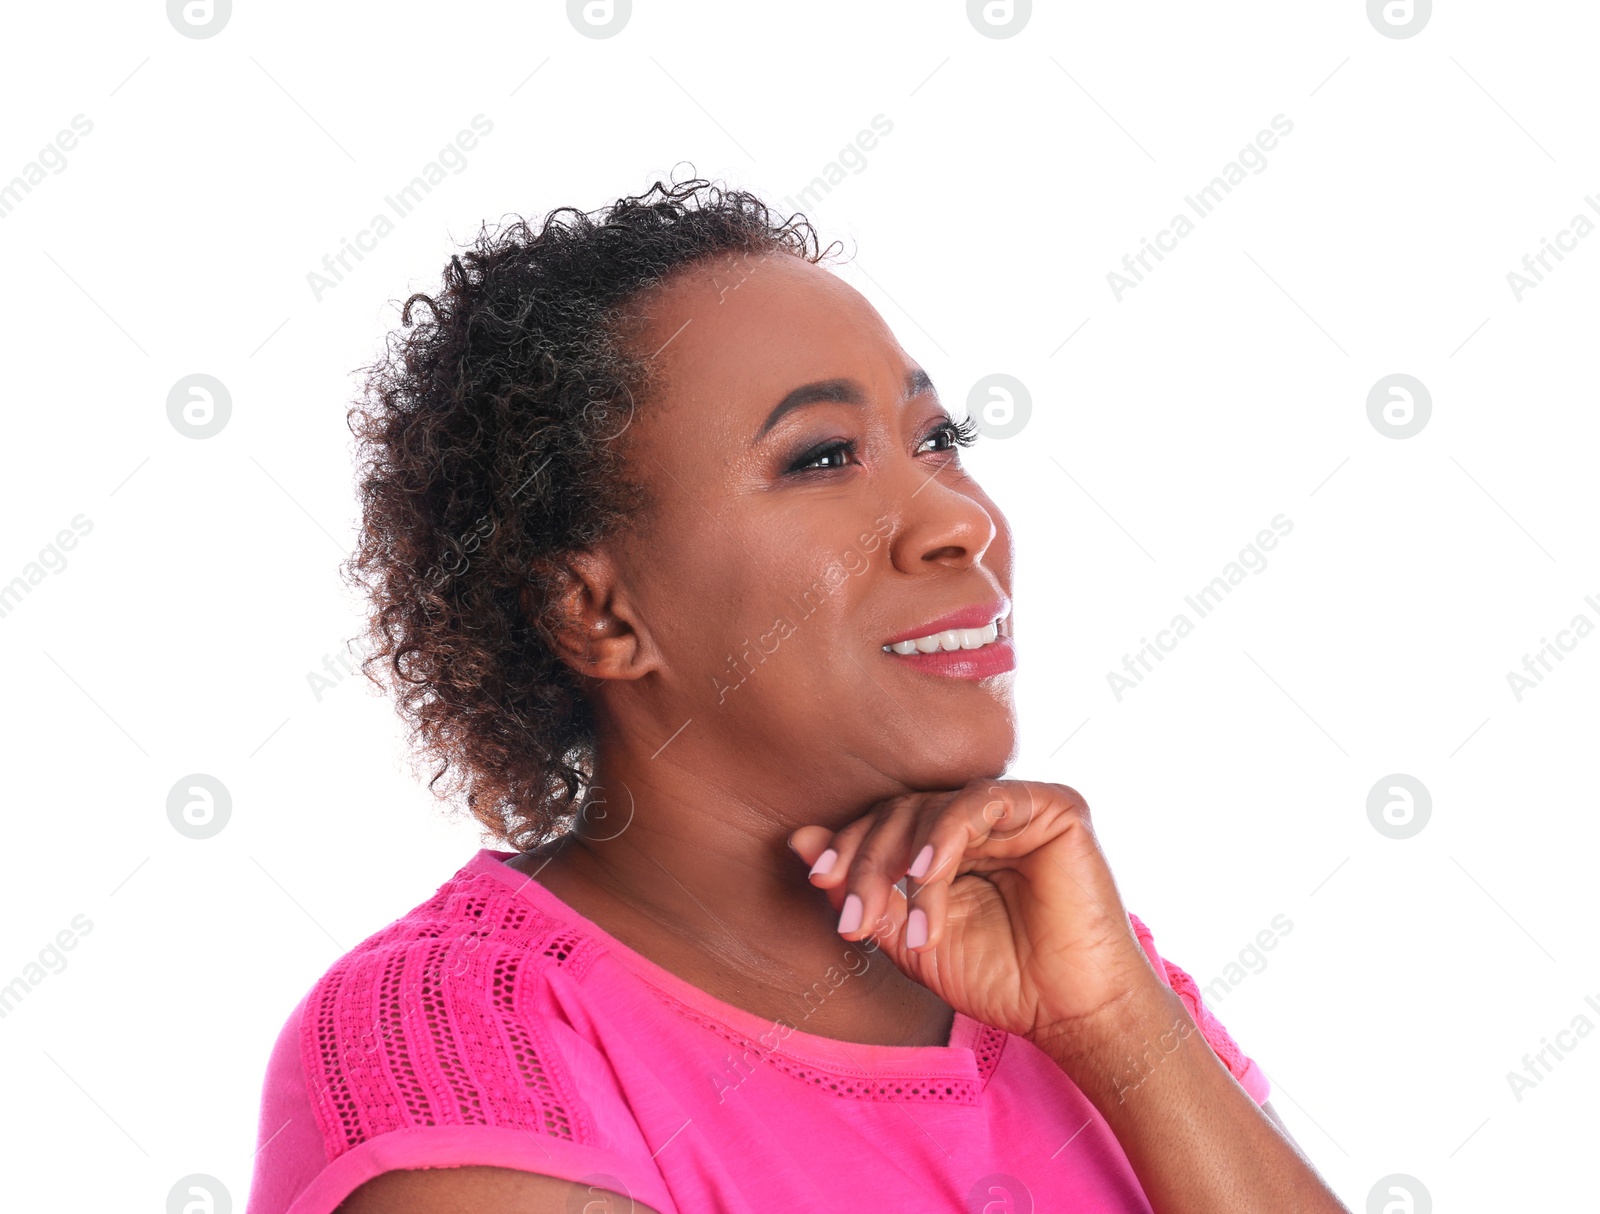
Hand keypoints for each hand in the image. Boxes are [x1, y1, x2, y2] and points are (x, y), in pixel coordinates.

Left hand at [787, 779, 1163, 1047]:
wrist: (1069, 1012)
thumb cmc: (998, 979)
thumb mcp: (909, 939)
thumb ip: (861, 892)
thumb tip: (799, 842)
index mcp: (950, 844)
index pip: (885, 824)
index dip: (848, 847)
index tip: (820, 880)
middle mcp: (982, 818)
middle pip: (901, 812)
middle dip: (867, 861)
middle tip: (853, 915)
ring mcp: (1017, 808)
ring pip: (934, 807)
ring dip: (903, 860)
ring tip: (900, 916)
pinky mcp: (1053, 806)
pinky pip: (981, 802)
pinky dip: (945, 836)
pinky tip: (926, 876)